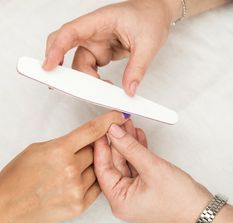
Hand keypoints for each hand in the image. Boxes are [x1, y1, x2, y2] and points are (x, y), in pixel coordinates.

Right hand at [0, 111, 125, 222]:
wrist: (10, 207)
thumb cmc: (19, 178)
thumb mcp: (38, 150)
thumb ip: (63, 144)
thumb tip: (83, 141)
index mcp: (59, 150)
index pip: (92, 130)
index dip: (108, 121)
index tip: (118, 116)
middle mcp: (70, 169)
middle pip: (96, 152)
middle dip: (90, 151)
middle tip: (78, 155)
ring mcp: (77, 189)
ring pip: (98, 170)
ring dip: (89, 169)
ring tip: (70, 173)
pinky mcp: (80, 205)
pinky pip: (97, 188)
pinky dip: (91, 183)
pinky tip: (77, 182)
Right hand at [43, 0, 178, 95]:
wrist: (157, 14)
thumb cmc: (150, 17)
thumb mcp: (148, 44)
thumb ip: (137, 69)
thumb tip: (128, 90)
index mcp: (100, 21)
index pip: (70, 33)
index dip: (56, 49)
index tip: (48, 66)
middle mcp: (93, 32)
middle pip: (67, 49)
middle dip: (61, 67)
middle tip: (61, 85)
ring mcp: (95, 43)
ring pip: (80, 65)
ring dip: (87, 80)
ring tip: (103, 90)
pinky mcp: (100, 53)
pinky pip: (90, 69)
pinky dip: (93, 81)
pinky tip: (104, 86)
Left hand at [94, 120, 211, 222]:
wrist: (200, 210)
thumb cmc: (179, 200)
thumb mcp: (152, 168)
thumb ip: (131, 148)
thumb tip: (114, 133)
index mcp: (119, 201)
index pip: (103, 170)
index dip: (102, 147)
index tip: (102, 130)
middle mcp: (123, 199)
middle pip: (114, 165)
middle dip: (117, 142)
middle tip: (117, 123)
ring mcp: (133, 193)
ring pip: (125, 164)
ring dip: (128, 145)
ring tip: (128, 125)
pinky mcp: (142, 187)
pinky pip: (135, 167)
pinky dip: (137, 152)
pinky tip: (137, 137)